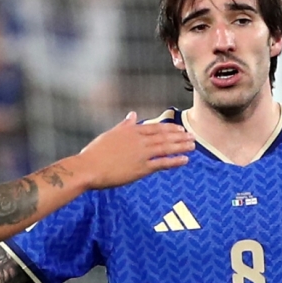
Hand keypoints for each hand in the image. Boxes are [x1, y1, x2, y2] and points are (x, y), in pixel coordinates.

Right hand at [70, 112, 194, 188]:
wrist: (88, 168)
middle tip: (192, 136)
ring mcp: (141, 154)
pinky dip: (175, 160)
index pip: (155, 127)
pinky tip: (185, 159)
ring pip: (166, 148)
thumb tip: (132, 114)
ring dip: (181, 146)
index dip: (169, 128)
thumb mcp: (110, 134)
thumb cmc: (94, 153)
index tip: (180, 128)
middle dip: (180, 136)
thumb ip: (124, 125)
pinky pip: (162, 163)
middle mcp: (138, 140)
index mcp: (131, 131)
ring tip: (193, 146)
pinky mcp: (141, 168)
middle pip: (164, 136)